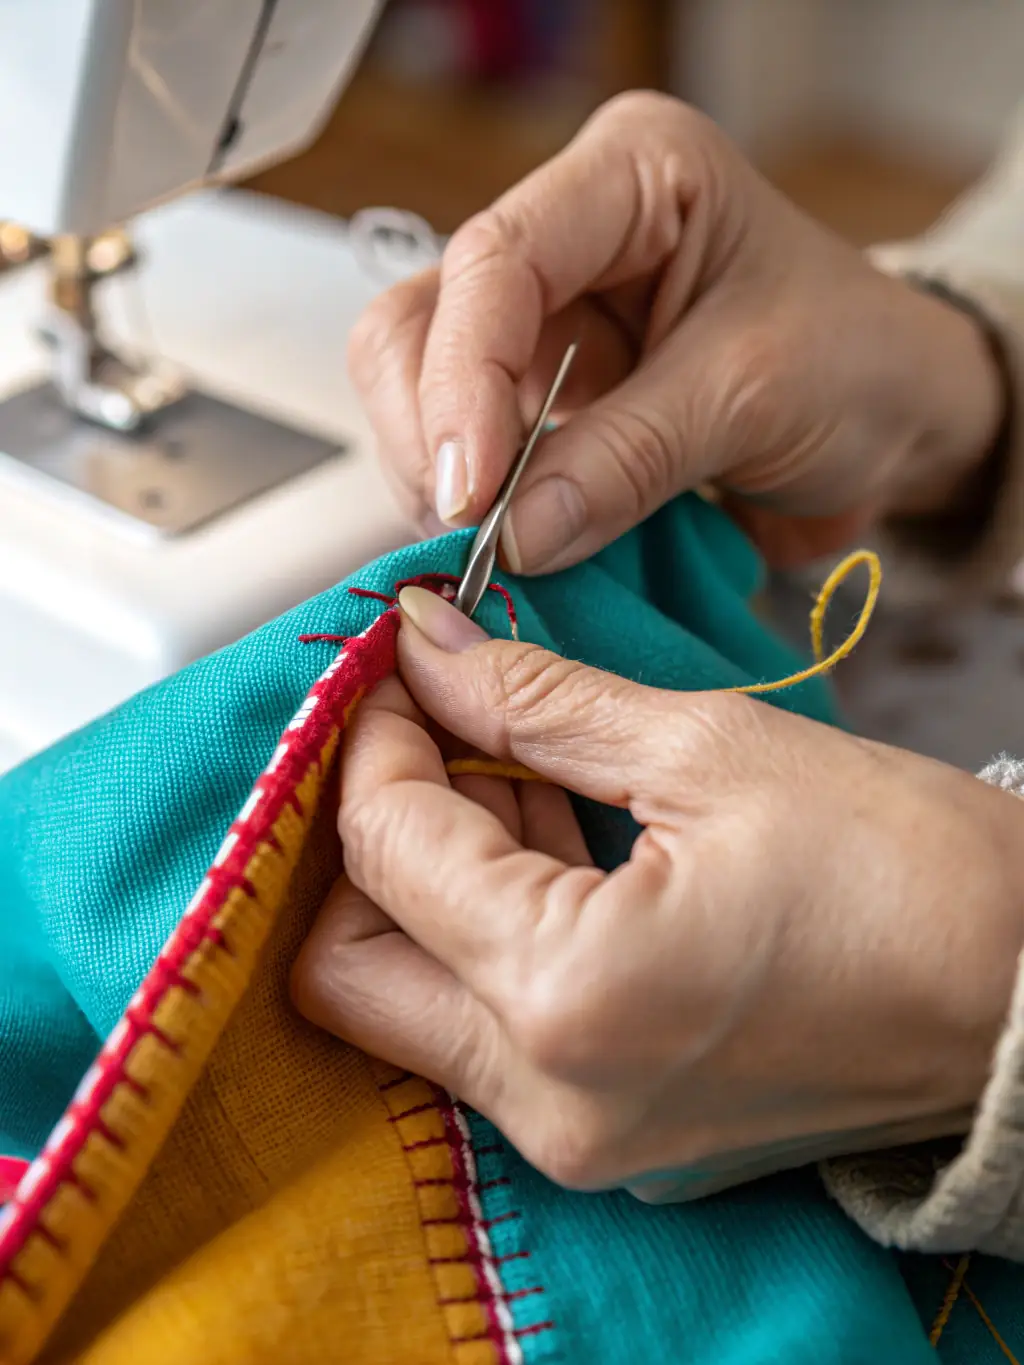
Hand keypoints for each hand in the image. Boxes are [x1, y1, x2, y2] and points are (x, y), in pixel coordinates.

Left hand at [291, 590, 1023, 1191]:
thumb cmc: (910, 872)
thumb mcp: (711, 749)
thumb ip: (538, 700)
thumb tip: (426, 644)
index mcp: (570, 995)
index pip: (385, 849)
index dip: (376, 738)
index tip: (407, 669)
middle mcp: (549, 1096)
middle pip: (345, 967)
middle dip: (363, 837)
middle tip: (430, 732)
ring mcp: (575, 1133)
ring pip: (404, 1002)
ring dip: (425, 878)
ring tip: (511, 770)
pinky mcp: (606, 1133)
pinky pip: (483, 1029)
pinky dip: (483, 931)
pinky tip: (549, 836)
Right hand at [348, 92, 1000, 573]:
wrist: (899, 419)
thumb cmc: (858, 364)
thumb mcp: (754, 396)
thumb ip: (627, 459)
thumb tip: (509, 538)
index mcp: (628, 177)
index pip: (495, 262)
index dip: (464, 382)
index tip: (470, 495)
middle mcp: (565, 239)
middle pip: (422, 323)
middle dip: (432, 436)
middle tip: (468, 535)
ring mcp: (543, 325)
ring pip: (416, 391)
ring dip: (437, 480)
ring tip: (488, 550)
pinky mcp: (539, 404)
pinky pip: (464, 454)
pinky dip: (471, 511)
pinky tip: (505, 547)